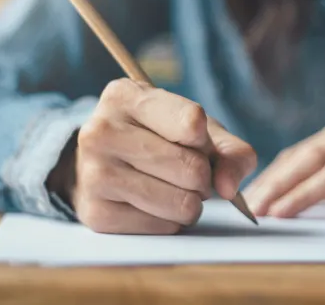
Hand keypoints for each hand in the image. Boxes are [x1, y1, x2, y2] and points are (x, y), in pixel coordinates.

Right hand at [67, 79, 256, 233]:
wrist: (104, 163)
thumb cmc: (159, 139)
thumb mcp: (196, 128)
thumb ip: (230, 151)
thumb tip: (227, 188)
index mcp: (125, 96)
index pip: (192, 122)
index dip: (205, 140)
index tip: (196, 140)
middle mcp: (101, 131)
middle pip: (190, 167)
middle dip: (203, 177)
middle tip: (188, 172)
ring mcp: (94, 174)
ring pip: (180, 203)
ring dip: (190, 202)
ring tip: (174, 188)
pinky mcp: (96, 213)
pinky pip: (163, 227)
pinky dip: (170, 221)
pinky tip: (154, 204)